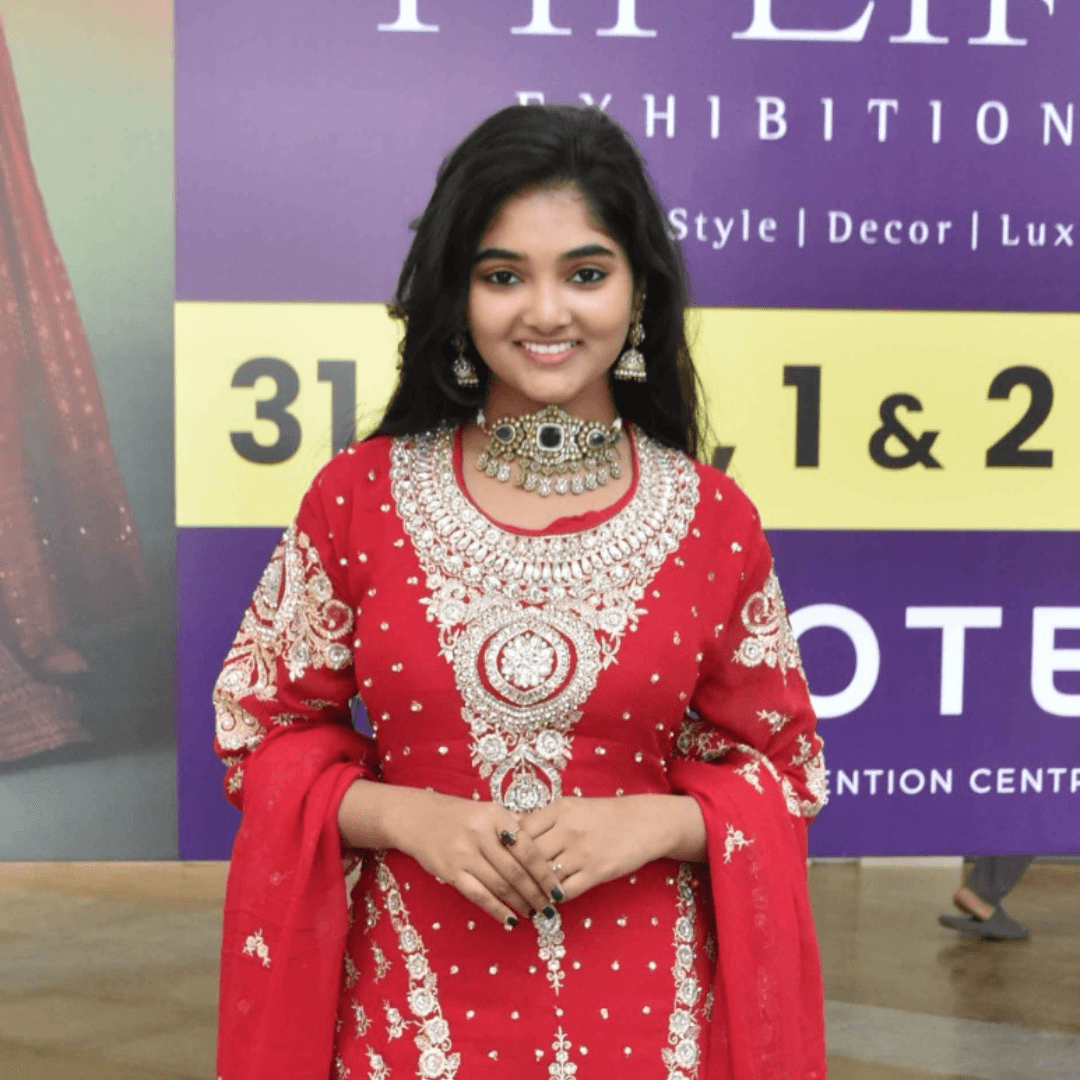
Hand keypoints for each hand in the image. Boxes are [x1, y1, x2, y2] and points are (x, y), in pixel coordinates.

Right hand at [338, 782, 562, 926]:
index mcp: (496, 816)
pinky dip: (497, 910)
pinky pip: (479, 896)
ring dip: (520, 903)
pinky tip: (511, 919)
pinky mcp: (451, 871)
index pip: (529, 849)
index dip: (546, 873)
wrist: (419, 818)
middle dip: (537, 893)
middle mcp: (481, 833)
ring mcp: (465, 853)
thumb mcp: (490, 811)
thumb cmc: (462, 816)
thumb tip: (550, 848)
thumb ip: (516, 827)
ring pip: (500, 885)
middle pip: (516, 871)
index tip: (559, 889)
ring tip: (534, 913)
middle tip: (551, 908)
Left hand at [514, 794, 705, 902]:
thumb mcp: (572, 807)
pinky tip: (547, 901)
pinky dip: (553, 899)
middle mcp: (568, 829)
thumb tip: (509, 829)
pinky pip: (565, 891)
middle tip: (503, 886)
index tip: (498, 859)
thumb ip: (544, 819)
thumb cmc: (604, 815)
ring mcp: (582, 852)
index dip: (507, 848)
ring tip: (522, 898)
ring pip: (543, 876)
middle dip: (514, 872)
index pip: (520, 831)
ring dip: (531, 890)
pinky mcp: (596, 872)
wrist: (645, 822)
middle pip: (528, 855)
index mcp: (559, 809)